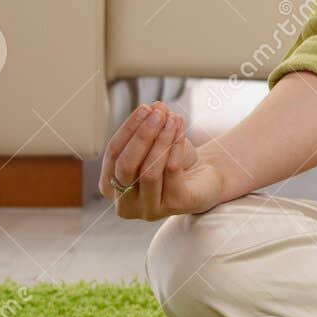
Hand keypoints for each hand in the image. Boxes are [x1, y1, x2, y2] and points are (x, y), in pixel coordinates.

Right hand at [99, 101, 223, 219]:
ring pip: (148, 171)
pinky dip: (176, 147)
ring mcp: (149, 210)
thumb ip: (152, 126)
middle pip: (126, 166)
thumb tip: (154, 106)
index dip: (128, 129)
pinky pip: (171, 173)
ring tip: (174, 118)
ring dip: (161, 140)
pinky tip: (181, 131)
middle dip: (142, 135)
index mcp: (110, 187)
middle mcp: (125, 205)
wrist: (206, 181)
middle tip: (159, 113)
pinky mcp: (174, 207)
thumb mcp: (159, 142)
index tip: (145, 108)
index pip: (112, 154)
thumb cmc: (174, 162)